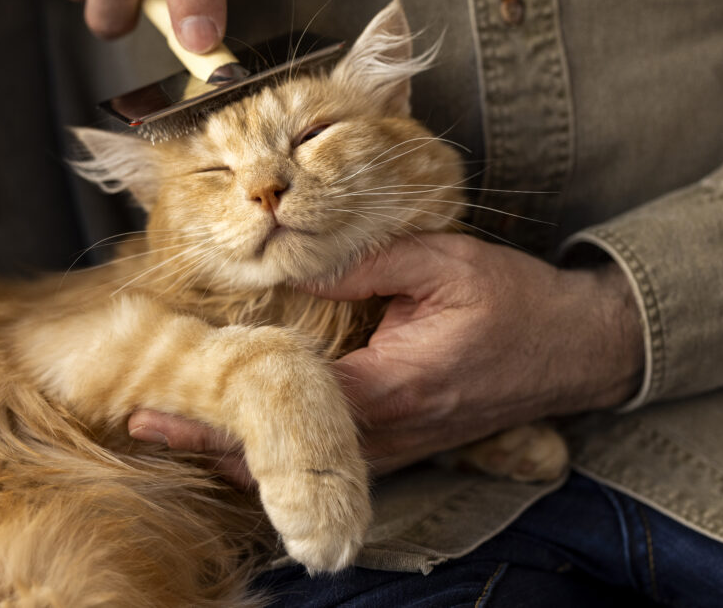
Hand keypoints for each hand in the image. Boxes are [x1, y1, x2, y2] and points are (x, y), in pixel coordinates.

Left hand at [129, 234, 643, 480]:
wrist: (574, 346)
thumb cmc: (515, 301)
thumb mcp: (442, 261)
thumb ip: (364, 263)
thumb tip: (293, 261)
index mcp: (392, 388)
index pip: (285, 413)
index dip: (216, 418)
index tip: (158, 410)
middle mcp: (389, 431)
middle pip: (282, 454)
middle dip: (210, 443)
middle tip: (148, 423)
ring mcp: (397, 444)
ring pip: (302, 460)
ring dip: (240, 448)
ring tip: (180, 428)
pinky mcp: (404, 440)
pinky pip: (330, 451)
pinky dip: (281, 444)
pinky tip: (249, 428)